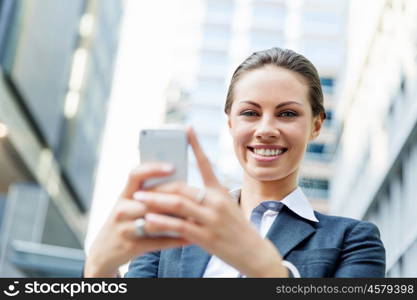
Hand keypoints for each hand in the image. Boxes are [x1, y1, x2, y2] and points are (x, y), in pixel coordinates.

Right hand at [84, 163, 189, 276]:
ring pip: (156, 221)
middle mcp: (122, 209)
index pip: (135, 175)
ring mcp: (125, 229)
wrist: (104, 251)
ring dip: (178, 219)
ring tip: (197, 216)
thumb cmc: (124, 222)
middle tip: (197, 195)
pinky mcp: (132, 246)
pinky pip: (159, 242)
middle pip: (151, 200)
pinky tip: (192, 237)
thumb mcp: (129, 204)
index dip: (153, 169)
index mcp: (124, 195)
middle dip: (175, 198)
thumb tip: (180, 183)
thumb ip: (148, 194)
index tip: (172, 166)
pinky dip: (176, 240)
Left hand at [135, 128, 287, 276]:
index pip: (206, 163)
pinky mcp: (207, 237)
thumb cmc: (237, 229)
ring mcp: (212, 219)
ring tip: (139, 198)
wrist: (254, 252)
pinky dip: (162, 222)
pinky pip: (180, 226)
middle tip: (141, 186)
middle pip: (182, 187)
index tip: (186, 128)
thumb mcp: (226, 207)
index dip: (196, 145)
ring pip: (178, 204)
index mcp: (220, 192)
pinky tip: (149, 220)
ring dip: (155, 200)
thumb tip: (181, 193)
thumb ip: (206, 199)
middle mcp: (216, 202)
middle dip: (159, 186)